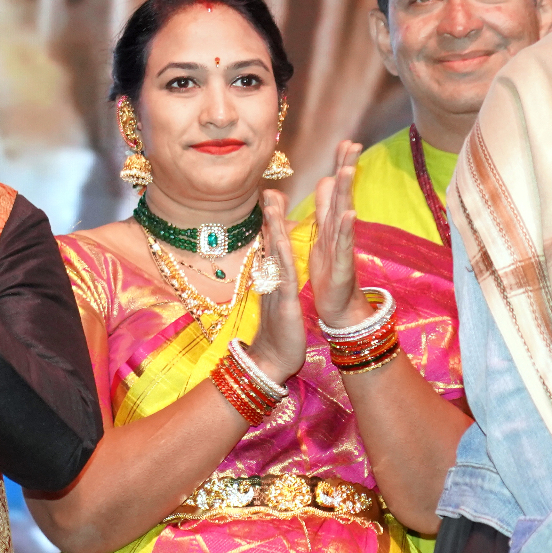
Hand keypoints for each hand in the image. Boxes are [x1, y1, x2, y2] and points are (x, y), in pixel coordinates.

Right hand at [244, 190, 305, 383]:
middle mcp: (271, 280)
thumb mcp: (277, 304)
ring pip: (275, 252)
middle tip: (266, 189)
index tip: (270, 199)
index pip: (273, 246)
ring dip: (273, 227)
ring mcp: (276, 289)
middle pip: (270, 242)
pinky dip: (283, 256)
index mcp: (274, 280)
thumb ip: (273, 286)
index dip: (272, 223)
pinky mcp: (284, 301)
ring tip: (271, 203)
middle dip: (269, 216)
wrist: (272, 363)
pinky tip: (281, 239)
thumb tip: (271, 271)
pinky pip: (284, 275)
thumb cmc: (279, 335)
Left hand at [308, 141, 365, 326]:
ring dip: (346, 192)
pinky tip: (349, 213)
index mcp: (332, 223)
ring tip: (348, 170)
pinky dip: (346, 228)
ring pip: (343, 214)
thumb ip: (325, 208)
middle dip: (347, 168)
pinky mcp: (342, 263)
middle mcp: (340, 230)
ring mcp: (342, 246)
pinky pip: (344, 243)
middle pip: (343, 194)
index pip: (336, 188)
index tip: (346, 142)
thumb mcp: (323, 235)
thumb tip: (328, 179)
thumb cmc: (330, 272)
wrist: (338, 306)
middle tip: (353, 144)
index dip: (341, 166)